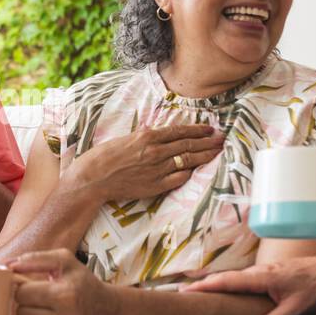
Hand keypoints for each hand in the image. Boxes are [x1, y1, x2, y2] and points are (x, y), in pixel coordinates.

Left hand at [9, 248, 113, 314]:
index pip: (22, 293)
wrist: (107, 309)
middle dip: (26, 306)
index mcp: (64, 295)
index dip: (23, 288)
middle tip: (40, 302)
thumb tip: (8, 266)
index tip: (33, 288)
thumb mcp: (64, 261)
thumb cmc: (81, 282)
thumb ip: (36, 259)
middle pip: (21, 313)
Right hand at [66, 123, 223, 202]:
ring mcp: (157, 169)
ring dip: (205, 156)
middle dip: (208, 142)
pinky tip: (196, 170)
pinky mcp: (155, 185)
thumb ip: (144, 137)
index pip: (180, 131)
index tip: (210, 128)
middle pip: (189, 145)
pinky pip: (178, 178)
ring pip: (187, 161)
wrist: (93, 178)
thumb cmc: (103, 157)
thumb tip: (156, 132)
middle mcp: (156, 152)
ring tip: (217, 152)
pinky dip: (188, 173)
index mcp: (148, 137)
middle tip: (222, 139)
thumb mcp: (125, 139)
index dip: (197, 130)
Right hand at [182, 256, 315, 314]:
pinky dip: (230, 282)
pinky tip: (227, 289)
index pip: (228, 281)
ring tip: (198, 291)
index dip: (206, 286)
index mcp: (264, 277)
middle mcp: (260, 270)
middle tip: (182, 293)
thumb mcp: (297, 307)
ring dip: (216, 283)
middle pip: (226, 277)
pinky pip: (244, 277)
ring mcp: (265, 270)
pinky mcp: (270, 272)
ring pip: (235, 277)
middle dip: (203, 284)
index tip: (186, 291)